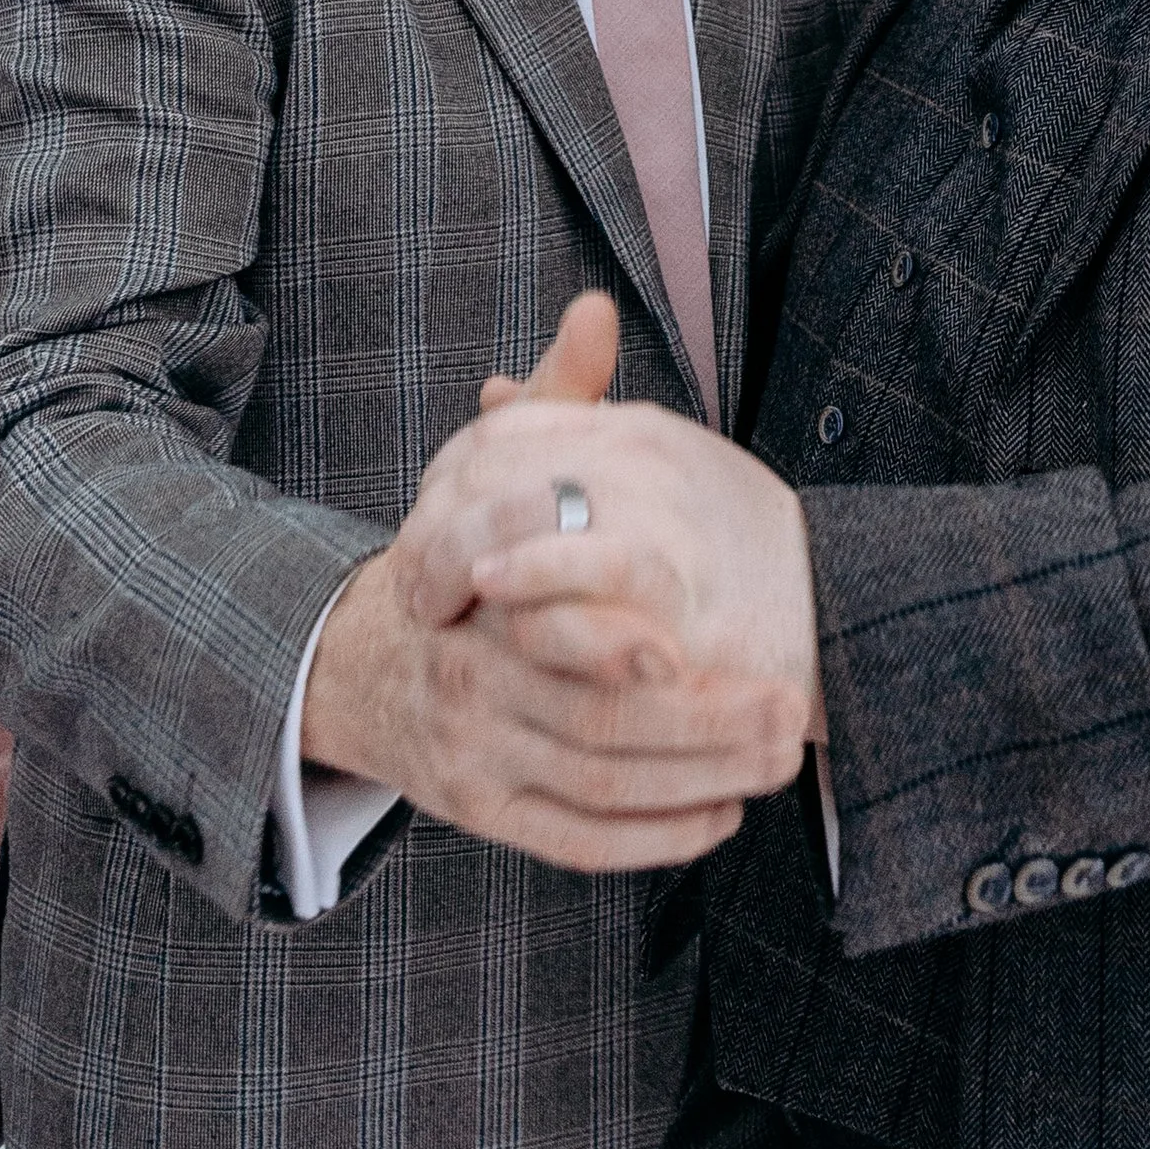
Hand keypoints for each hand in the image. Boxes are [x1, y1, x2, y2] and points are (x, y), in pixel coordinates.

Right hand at [301, 297, 808, 873]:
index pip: (549, 631)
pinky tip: (721, 816)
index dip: (624, 643)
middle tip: (788, 712)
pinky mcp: (487, 813)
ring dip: (698, 781)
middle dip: (701, 724)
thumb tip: (595, 309)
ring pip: (599, 786)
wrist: (362, 663)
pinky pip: (578, 839)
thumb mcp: (488, 469)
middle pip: (595, 722)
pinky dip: (654, 837)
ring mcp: (473, 759)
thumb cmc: (458, 558)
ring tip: (778, 757)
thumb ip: (553, 398)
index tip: (702, 636)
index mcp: (468, 602)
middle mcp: (467, 686)